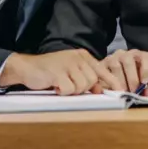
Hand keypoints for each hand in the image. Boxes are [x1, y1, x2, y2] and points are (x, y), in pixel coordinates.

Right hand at [0, 49, 122, 95]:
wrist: (27, 67)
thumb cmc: (51, 71)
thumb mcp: (71, 71)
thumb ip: (86, 77)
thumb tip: (100, 89)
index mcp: (82, 56)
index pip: (101, 68)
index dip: (111, 80)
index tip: (120, 90)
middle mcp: (77, 57)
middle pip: (92, 80)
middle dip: (83, 88)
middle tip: (70, 87)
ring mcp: (67, 64)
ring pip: (82, 86)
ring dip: (72, 91)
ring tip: (62, 86)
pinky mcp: (57, 72)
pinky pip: (69, 89)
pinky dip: (63, 92)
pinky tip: (56, 87)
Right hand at [101, 49, 147, 95]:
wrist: (111, 86)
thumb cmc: (131, 83)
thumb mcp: (142, 85)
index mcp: (138, 56)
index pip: (145, 56)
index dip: (146, 69)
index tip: (144, 83)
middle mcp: (125, 54)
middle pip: (128, 60)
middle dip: (132, 78)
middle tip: (133, 92)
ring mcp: (112, 58)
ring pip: (116, 66)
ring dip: (121, 82)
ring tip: (123, 93)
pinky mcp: (101, 65)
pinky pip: (104, 72)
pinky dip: (110, 83)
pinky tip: (113, 91)